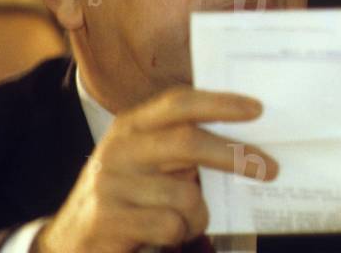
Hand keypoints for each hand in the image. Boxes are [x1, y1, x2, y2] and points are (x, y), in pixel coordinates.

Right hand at [35, 87, 277, 252]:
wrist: (71, 242)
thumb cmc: (129, 196)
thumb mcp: (150, 161)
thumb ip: (185, 146)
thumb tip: (249, 142)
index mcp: (133, 125)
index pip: (178, 102)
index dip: (219, 103)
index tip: (257, 109)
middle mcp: (120, 148)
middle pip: (188, 142)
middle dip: (235, 156)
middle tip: (270, 169)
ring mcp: (110, 184)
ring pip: (185, 195)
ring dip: (197, 214)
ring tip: (184, 220)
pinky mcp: (108, 220)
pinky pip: (170, 225)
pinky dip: (179, 234)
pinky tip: (164, 236)